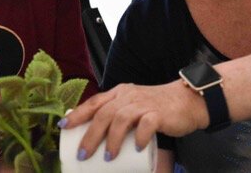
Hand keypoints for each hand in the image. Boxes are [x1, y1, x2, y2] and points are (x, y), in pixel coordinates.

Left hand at [60, 80, 207, 160]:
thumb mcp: (133, 106)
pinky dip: (140, 136)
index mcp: (119, 94)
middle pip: (104, 114)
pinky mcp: (159, 113)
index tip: (63, 126)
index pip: (94, 102)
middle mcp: (129, 96)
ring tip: (108, 156)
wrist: (187, 100)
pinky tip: (137, 147)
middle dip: (90, 135)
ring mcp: (144, 104)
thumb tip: (97, 139)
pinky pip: (147, 124)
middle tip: (82, 155)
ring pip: (121, 119)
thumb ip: (118, 115)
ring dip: (112, 139)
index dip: (77, 114)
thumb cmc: (157, 107)